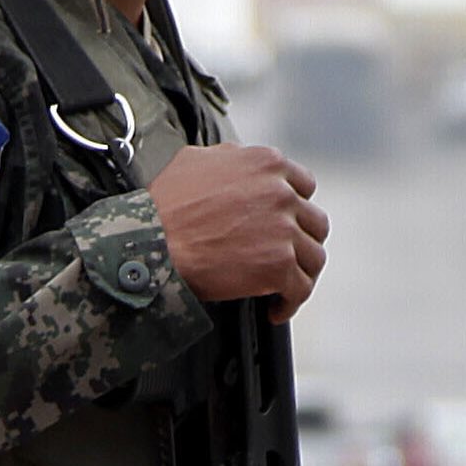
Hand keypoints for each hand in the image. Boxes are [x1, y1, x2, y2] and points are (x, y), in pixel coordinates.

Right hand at [152, 146, 327, 312]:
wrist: (151, 243)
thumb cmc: (164, 206)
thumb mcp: (196, 160)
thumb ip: (230, 157)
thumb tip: (238, 160)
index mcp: (267, 164)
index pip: (304, 186)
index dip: (294, 208)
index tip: (286, 224)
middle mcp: (282, 193)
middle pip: (314, 223)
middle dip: (301, 242)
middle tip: (285, 256)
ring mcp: (283, 230)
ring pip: (314, 257)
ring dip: (300, 273)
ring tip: (284, 287)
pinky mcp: (279, 265)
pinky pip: (300, 289)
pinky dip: (290, 302)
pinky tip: (275, 308)